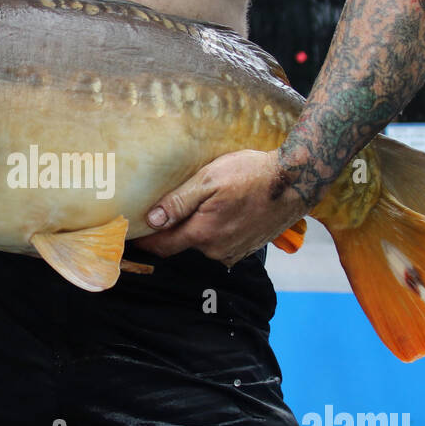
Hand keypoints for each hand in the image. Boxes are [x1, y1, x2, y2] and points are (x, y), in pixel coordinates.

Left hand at [132, 149, 308, 266]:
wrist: (296, 181)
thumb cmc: (252, 174)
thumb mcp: (209, 179)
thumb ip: (178, 202)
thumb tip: (151, 220)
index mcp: (203, 233)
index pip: (163, 246)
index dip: (144, 242)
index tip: (128, 237)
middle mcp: (217, 249)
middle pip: (183, 244)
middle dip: (171, 231)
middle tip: (161, 212)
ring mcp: (234, 251)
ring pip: (203, 244)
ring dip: (197, 230)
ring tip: (199, 207)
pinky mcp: (248, 248)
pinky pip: (221, 243)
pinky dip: (215, 231)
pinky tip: (222, 212)